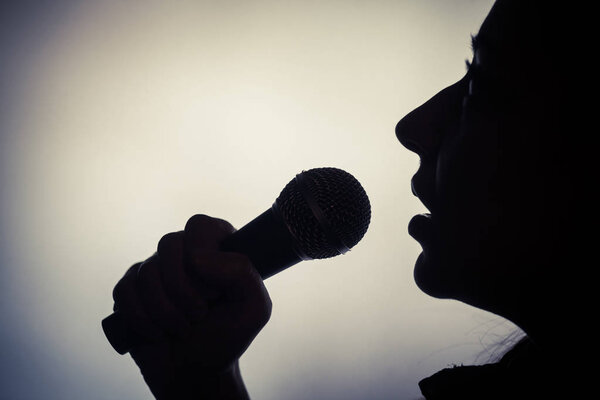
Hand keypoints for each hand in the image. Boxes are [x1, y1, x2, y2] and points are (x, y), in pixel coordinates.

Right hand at [111, 214, 271, 398]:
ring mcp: (156, 268)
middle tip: (199, 314)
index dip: (203, 258)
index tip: (214, 291)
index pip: (199, 225)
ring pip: (147, 272)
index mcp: (217, 245)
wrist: (195, 372)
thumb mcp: (254, 308)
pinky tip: (158, 333)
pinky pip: (125, 291)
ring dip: (166, 312)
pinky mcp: (131, 289)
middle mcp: (185, 250)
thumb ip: (243, 272)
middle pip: (169, 244)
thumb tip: (197, 256)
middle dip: (183, 290)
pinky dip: (142, 320)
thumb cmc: (226, 336)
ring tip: (182, 328)